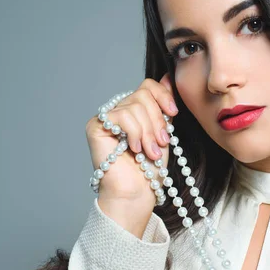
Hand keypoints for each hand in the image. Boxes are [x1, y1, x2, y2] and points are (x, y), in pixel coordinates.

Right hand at [85, 73, 177, 233]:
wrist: (137, 193)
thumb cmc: (149, 169)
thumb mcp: (162, 131)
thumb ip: (163, 106)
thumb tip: (167, 76)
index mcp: (133, 109)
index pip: (147, 85)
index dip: (163, 96)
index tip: (173, 114)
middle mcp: (117, 110)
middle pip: (143, 94)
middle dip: (157, 120)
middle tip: (160, 143)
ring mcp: (105, 117)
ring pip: (135, 106)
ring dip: (148, 132)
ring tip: (150, 152)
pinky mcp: (96, 126)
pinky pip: (123, 115)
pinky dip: (135, 133)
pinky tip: (135, 149)